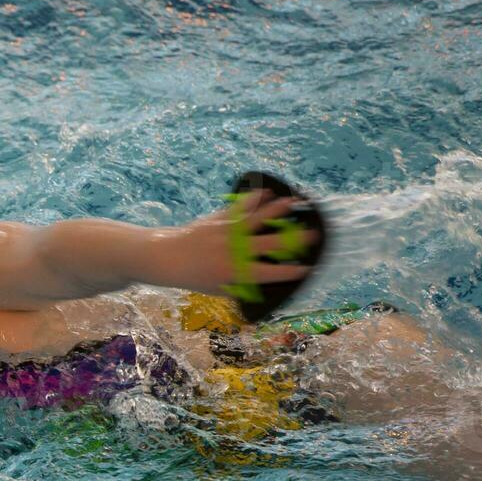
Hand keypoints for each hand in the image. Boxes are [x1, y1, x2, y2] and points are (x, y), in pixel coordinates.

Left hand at [148, 190, 319, 294]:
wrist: (167, 258)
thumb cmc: (194, 277)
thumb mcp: (217, 289)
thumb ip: (240, 288)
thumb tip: (265, 286)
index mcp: (235, 272)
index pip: (269, 273)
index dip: (290, 271)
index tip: (308, 268)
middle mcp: (234, 251)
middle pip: (271, 244)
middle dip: (295, 239)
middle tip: (314, 234)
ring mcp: (226, 232)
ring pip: (257, 219)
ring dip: (277, 210)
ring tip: (294, 202)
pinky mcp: (218, 219)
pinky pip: (239, 206)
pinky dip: (254, 198)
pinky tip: (267, 191)